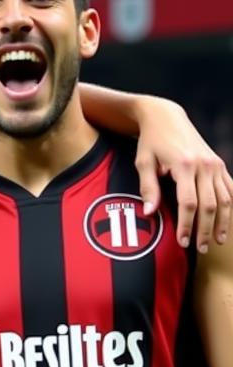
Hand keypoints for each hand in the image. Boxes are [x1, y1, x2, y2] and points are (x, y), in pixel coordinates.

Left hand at [134, 98, 232, 251]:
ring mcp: (215, 164)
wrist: (166, 117)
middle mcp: (204, 164)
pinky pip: (230, 188)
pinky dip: (231, 206)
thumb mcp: (143, 163)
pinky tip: (227, 222)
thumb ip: (148, 188)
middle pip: (210, 205)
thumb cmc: (150, 142)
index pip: (189, 202)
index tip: (183, 241)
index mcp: (184, 165)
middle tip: (201, 248)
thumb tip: (149, 213)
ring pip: (225, 199)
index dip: (187, 224)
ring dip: (222, 222)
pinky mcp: (220, 164)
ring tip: (217, 241)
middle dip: (206, 229)